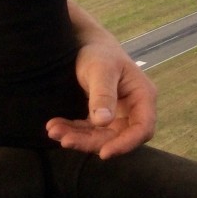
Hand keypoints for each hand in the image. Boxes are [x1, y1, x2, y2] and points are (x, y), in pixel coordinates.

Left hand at [45, 2, 156, 158]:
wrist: (86, 44)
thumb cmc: (99, 53)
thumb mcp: (100, 70)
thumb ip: (102, 94)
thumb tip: (103, 122)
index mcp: (142, 95)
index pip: (143, 128)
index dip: (127, 144)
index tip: (104, 153)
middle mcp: (133, 108)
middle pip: (118, 136)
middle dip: (91, 141)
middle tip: (65, 140)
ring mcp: (118, 114)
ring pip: (100, 137)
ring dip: (77, 137)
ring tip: (53, 130)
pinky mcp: (101, 116)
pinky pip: (88, 131)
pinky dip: (72, 131)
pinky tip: (54, 127)